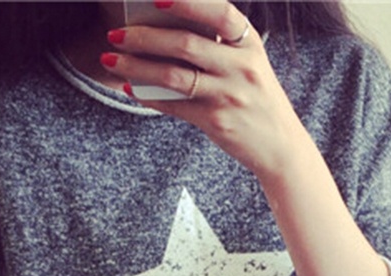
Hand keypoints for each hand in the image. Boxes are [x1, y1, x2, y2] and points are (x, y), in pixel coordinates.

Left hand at [100, 0, 309, 179]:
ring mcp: (228, 95)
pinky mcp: (216, 121)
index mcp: (250, 44)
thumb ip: (220, 46)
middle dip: (144, 37)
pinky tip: (130, 87)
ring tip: (111, 59)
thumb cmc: (257, 100)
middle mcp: (241, 67)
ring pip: (174, 76)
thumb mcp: (249, 65)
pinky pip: (174, 105)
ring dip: (136, 66)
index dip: (188, 2)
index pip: (220, 13)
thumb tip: (166, 30)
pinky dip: (148, 95)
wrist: (279, 146)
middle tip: (116, 33)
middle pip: (186, 44)